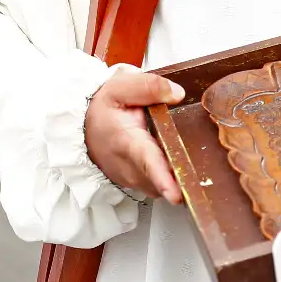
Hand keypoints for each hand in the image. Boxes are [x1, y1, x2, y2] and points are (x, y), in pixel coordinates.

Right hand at [84, 64, 186, 203]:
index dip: (162, 179)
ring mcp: (132, 180)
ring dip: (173, 178)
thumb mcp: (119, 87)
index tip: (175, 194)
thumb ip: (149, 86)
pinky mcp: (136, 185)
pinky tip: (169, 163)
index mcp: (127, 140)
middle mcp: (129, 167)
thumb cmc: (103, 108)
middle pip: (160, 179)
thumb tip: (177, 93)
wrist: (85, 127)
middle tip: (195, 175)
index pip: (146, 161)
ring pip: (160, 185)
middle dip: (179, 179)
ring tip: (181, 162)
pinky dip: (167, 179)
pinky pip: (157, 186)